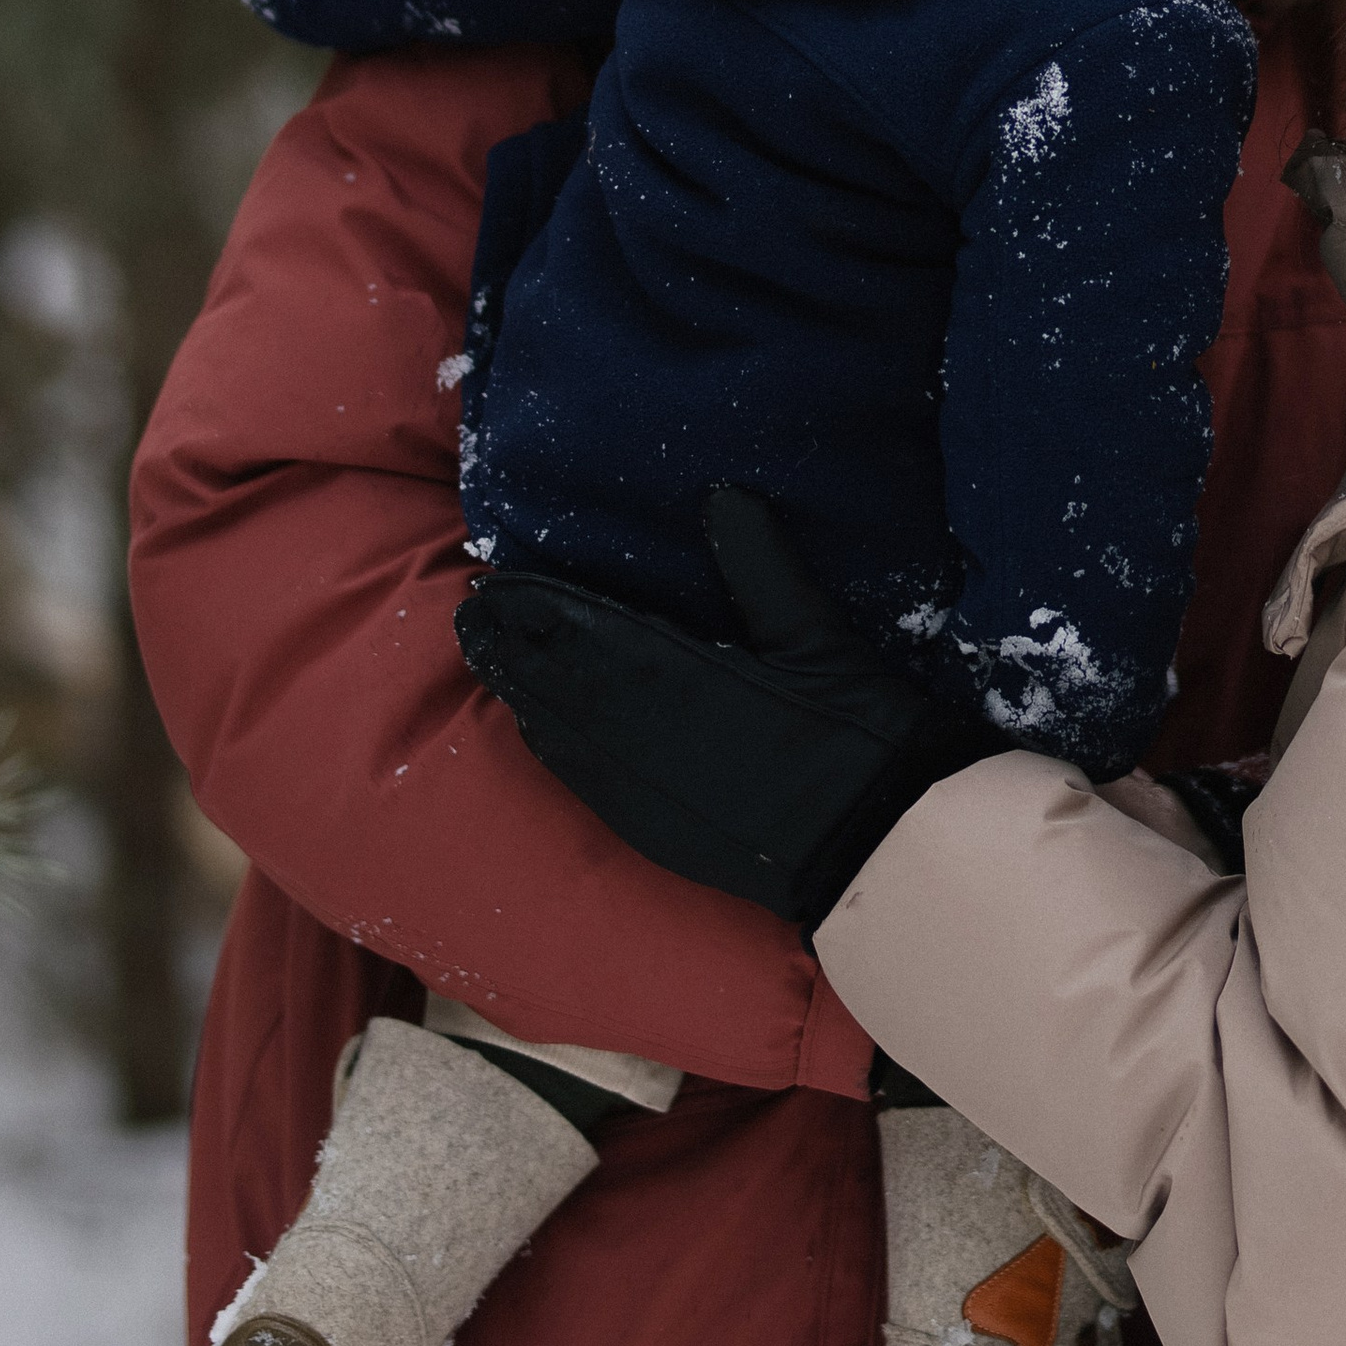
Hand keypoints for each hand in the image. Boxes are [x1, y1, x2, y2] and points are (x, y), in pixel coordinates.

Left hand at [456, 489, 989, 924]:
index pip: (585, 631)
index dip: (537, 604)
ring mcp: (644, 790)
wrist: (875, 849)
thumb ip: (763, 569)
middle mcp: (644, 737)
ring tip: (485, 657)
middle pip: (558, 680)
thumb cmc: (857, 738)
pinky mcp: (656, 829)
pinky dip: (548, 747)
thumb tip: (721, 497)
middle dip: (511, 644)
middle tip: (471, 612)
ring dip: (520, 690)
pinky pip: (581, 781)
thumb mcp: (820, 640)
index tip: (497, 578)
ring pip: (560, 731)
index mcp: (679, 681)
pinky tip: (533, 730)